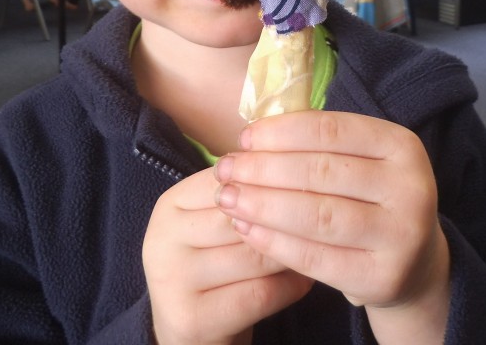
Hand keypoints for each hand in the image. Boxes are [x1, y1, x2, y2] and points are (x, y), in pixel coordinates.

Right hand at [142, 169, 312, 344]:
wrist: (194, 334)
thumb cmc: (219, 266)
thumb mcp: (220, 224)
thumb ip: (247, 193)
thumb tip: (300, 158)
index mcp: (170, 204)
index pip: (231, 177)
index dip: (276, 178)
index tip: (313, 181)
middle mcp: (160, 238)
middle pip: (245, 214)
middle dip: (289, 217)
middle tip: (325, 214)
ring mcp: (171, 281)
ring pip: (256, 254)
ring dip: (295, 252)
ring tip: (318, 246)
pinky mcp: (191, 320)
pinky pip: (260, 294)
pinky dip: (291, 287)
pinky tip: (304, 280)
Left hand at [214, 111, 449, 340]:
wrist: (412, 263)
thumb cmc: (368, 199)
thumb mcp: (358, 161)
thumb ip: (314, 145)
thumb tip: (248, 140)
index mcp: (402, 146)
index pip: (331, 130)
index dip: (281, 133)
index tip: (243, 139)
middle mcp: (412, 188)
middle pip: (321, 172)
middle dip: (264, 169)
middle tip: (225, 171)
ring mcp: (402, 236)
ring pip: (317, 216)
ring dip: (263, 205)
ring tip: (228, 198)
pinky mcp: (384, 277)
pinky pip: (315, 258)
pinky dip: (274, 242)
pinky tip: (246, 229)